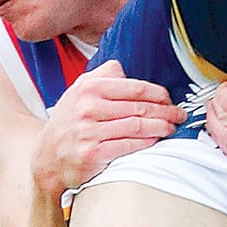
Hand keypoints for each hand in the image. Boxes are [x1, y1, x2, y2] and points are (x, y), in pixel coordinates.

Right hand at [31, 61, 182, 195]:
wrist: (46, 157)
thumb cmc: (68, 123)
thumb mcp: (78, 91)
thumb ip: (101, 76)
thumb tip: (123, 69)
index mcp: (89, 88)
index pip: (134, 87)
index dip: (158, 94)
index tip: (170, 99)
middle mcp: (88, 108)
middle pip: (139, 107)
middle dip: (165, 111)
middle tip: (179, 114)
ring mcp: (89, 131)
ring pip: (137, 126)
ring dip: (161, 127)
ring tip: (172, 127)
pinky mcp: (93, 154)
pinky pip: (129, 145)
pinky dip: (147, 142)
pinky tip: (156, 140)